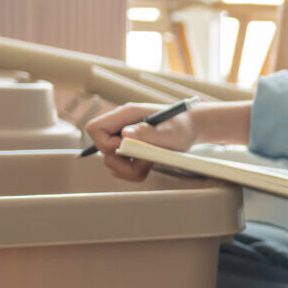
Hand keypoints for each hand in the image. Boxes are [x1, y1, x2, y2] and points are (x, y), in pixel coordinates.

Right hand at [84, 100, 251, 181]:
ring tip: (149, 163)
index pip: (95, 128)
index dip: (105, 144)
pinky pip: (120, 166)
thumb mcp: (169, 132)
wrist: (192, 128)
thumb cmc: (183, 127)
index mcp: (126, 115)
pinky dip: (132, 172)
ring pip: (110, 161)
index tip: (126, 150)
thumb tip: (125, 135)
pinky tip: (148, 165)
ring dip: (128, 170)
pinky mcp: (129, 149)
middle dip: (120, 163)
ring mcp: (124, 137)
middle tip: (143, 163)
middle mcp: (121, 125)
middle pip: (101, 149)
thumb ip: (148, 133)